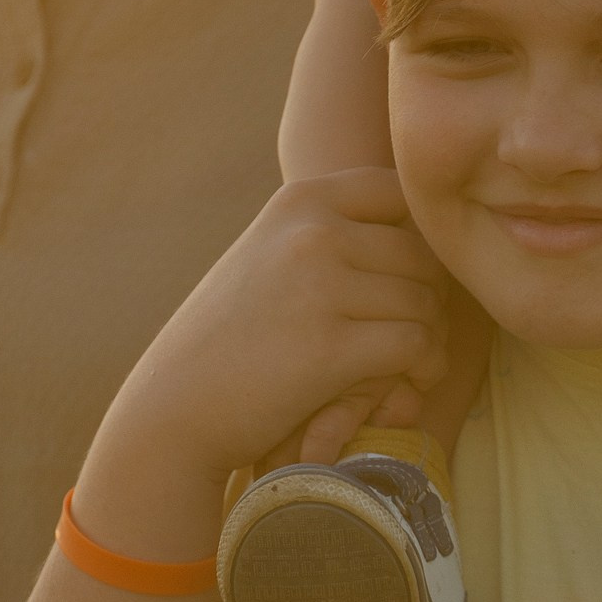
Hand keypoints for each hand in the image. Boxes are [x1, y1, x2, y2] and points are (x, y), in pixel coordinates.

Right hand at [90, 172, 445, 542]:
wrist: (173, 409)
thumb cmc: (229, 338)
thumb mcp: (268, 256)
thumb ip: (329, 231)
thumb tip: (428, 224)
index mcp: (299, 200)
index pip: (398, 192)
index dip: (417, 237)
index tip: (397, 282)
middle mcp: (312, 230)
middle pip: (421, 253)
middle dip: (428, 299)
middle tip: (409, 338)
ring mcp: (320, 286)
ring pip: (424, 302)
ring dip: (428, 340)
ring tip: (406, 366)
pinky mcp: (331, 347)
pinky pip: (416, 345)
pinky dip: (421, 370)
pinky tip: (404, 388)